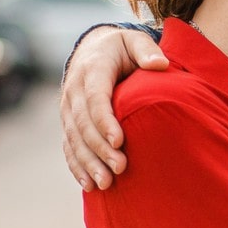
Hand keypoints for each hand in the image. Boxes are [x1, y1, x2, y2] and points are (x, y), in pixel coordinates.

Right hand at [61, 25, 169, 188]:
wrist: (93, 50)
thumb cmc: (122, 49)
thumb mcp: (134, 41)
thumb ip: (146, 50)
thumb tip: (160, 64)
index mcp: (92, 70)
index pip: (95, 98)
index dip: (105, 120)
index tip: (119, 141)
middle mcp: (74, 90)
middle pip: (83, 123)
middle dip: (99, 148)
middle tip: (120, 168)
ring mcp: (68, 108)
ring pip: (73, 139)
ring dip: (88, 162)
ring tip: (105, 183)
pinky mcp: (68, 122)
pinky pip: (68, 146)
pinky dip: (77, 166)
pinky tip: (89, 185)